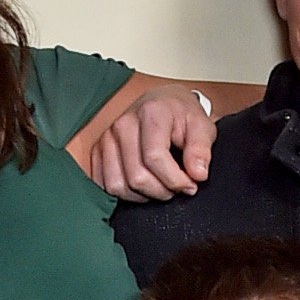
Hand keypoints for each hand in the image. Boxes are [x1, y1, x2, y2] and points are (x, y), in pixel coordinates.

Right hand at [88, 86, 214, 201]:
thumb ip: (201, 150)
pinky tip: (141, 186)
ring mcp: (106, 138)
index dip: (175, 180)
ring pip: (118, 186)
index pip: (155, 158)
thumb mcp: (202, 126)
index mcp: (150, 113)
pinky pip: (104, 186)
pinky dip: (125, 194)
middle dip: (161, 191)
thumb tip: (197, 175)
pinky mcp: (97, 151)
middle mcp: (123, 124)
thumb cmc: (181, 116)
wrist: (161, 103)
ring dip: (142, 195)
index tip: (190, 184)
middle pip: (136, 177)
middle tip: (176, 186)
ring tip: (159, 185)